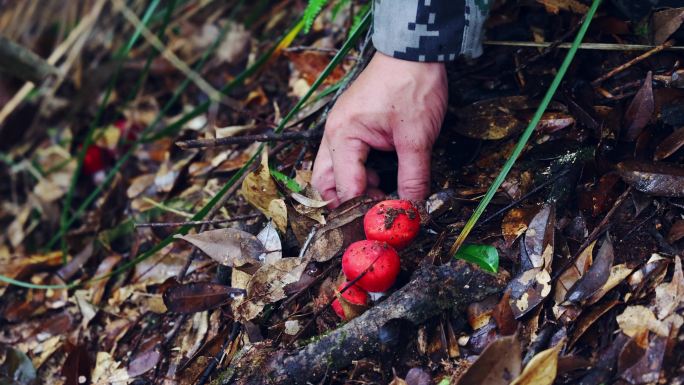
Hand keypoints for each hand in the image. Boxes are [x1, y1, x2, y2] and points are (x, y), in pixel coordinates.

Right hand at [312, 52, 447, 207]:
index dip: (364, 211)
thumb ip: (413, 176)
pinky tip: (384, 178)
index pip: (345, 188)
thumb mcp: (416, 136)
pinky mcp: (352, 128)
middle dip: (346, 205)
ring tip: (384, 195)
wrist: (414, 52)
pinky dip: (361, 175)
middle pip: (325, 184)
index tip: (383, 227)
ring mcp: (340, 131)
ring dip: (355, 189)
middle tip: (373, 217)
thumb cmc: (412, 86)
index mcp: (342, 136)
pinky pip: (347, 160)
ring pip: (334, 173)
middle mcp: (334, 135)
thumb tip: (412, 209)